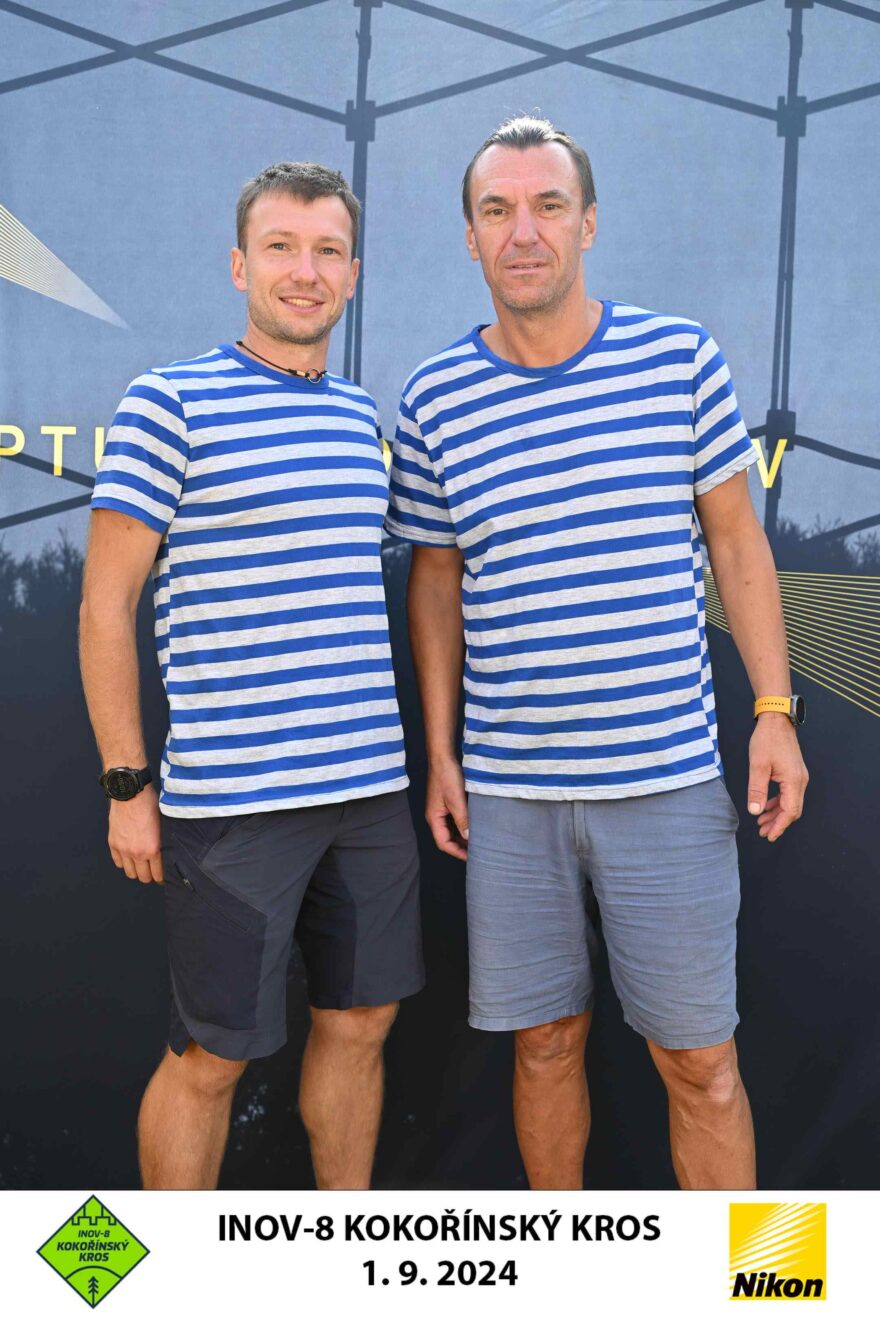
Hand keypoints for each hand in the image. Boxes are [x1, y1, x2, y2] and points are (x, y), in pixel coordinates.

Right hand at [108, 784, 164, 882]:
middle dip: (149, 877)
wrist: (130, 793)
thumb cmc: (150, 804)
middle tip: (152, 872)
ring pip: (129, 872)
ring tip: (141, 866)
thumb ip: (163, 842)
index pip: (158, 874)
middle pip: (143, 877)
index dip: (161, 878)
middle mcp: (137, 853)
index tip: (163, 878)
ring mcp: (123, 849)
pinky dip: (123, 863)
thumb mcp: (163, 824)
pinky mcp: (113, 843)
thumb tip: (167, 852)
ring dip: (136, 871)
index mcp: (153, 849)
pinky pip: (118, 862)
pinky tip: (129, 858)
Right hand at [425, 758, 468, 859]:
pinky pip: (454, 820)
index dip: (457, 852)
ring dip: (462, 837)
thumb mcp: (456, 800)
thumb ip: (462, 820)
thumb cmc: (447, 776)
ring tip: (477, 842)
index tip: (471, 858)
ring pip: (451, 830)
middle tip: (477, 853)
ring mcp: (440, 810)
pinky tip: (474, 826)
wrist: (443, 757)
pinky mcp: (446, 803)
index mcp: (433, 818)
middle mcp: (435, 816)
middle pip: (446, 839)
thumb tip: (469, 838)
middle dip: (460, 847)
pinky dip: (463, 826)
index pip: (443, 843)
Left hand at [747, 713, 808, 842]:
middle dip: (778, 823)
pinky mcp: (793, 772)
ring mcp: (798, 776)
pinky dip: (778, 803)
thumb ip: (757, 790)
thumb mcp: (757, 765)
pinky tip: (766, 806)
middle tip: (763, 833)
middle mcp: (800, 781)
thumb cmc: (767, 740)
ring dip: (777, 814)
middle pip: (792, 810)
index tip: (769, 836)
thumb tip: (755, 812)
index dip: (780, 826)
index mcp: (793, 781)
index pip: (790, 811)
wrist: (776, 720)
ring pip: (790, 803)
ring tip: (762, 823)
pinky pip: (788, 794)